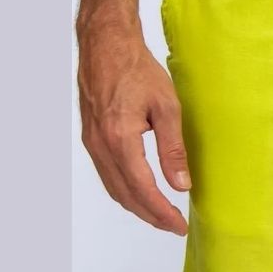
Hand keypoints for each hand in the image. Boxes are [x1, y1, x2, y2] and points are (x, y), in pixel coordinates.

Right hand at [78, 24, 189, 234]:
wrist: (105, 45)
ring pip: (113, 187)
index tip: (179, 225)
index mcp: (119, 139)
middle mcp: (100, 146)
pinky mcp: (91, 138)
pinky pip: (107, 174)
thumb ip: (173, 149)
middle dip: (150, 215)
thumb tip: (181, 185)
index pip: (142, 189)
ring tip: (161, 214)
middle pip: (125, 195)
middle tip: (173, 225)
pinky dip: (124, 189)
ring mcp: (92, 143)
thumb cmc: (137, 69)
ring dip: (137, 205)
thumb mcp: (166, 107)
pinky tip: (140, 191)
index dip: (161, 212)